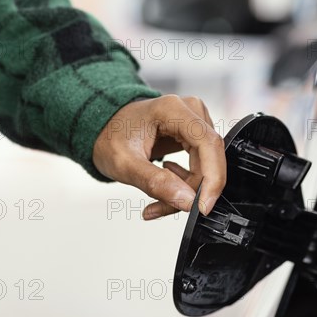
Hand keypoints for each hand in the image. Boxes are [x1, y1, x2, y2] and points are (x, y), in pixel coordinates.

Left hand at [93, 95, 226, 219]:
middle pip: (210, 157)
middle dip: (194, 190)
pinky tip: (167, 187)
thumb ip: (156, 183)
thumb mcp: (125, 165)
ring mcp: (195, 121)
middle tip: (169, 207)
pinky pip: (202, 165)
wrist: (103, 128)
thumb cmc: (109, 137)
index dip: (212, 178)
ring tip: (160, 200)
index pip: (208, 143)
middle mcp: (190, 110)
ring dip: (189, 190)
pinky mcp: (195, 134)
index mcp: (172, 109)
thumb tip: (188, 201)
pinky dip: (187, 184)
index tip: (203, 206)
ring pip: (208, 166)